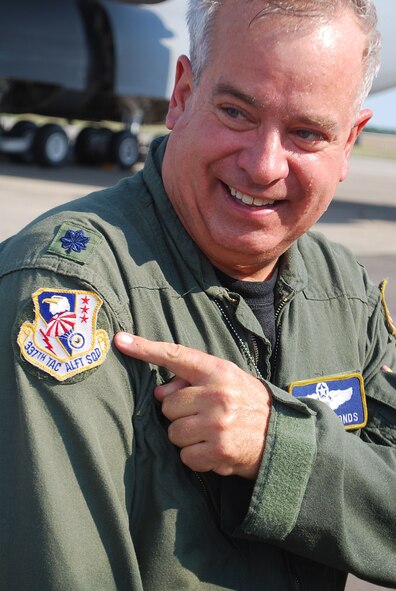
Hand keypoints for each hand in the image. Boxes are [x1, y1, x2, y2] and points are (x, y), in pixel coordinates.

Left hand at [114, 333, 271, 478]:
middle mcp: (217, 394)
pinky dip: (196, 458)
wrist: (284, 439)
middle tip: (202, 417)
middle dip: (179, 414)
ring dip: (186, 438)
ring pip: (173, 432)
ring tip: (210, 434)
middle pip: (167, 404)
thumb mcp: (228, 382)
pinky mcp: (218, 451)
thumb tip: (160, 392)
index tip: (120, 341)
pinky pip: (185, 456)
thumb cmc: (251, 406)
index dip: (145, 349)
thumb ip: (193, 380)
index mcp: (218, 371)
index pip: (176, 355)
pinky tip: (214, 451)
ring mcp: (218, 423)